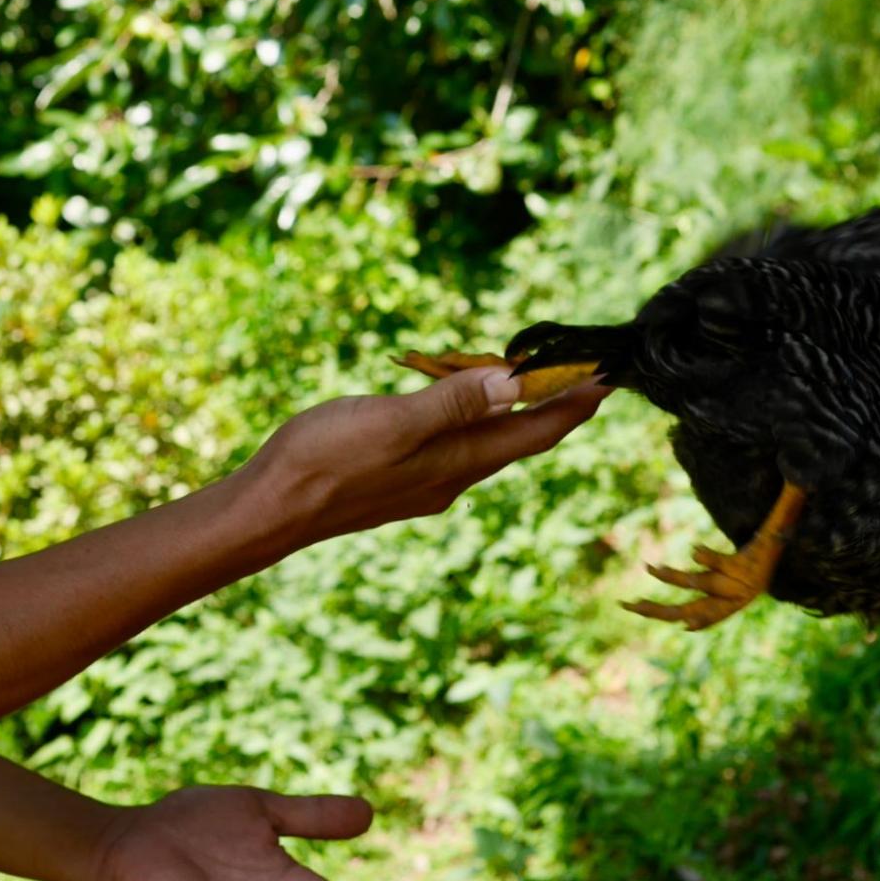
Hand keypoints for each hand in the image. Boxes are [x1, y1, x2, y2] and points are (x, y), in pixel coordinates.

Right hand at [254, 365, 608, 548]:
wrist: (270, 511)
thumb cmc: (325, 461)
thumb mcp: (393, 422)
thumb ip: (454, 404)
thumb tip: (516, 384)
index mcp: (458, 461)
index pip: (537, 431)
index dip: (575, 404)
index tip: (609, 377)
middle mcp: (450, 478)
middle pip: (517, 438)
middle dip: (550, 404)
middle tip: (575, 369)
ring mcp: (423, 484)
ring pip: (482, 443)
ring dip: (506, 410)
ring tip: (520, 378)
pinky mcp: (395, 481)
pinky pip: (449, 447)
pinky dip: (466, 420)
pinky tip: (450, 407)